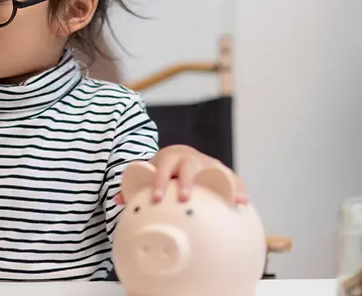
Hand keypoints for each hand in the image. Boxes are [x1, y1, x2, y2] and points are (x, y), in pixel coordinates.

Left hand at [116, 145, 246, 204]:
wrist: (182, 157)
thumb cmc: (164, 172)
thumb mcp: (150, 175)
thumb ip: (135, 187)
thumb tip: (118, 198)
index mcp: (170, 158)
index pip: (163, 167)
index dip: (159, 181)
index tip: (155, 197)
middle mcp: (190, 159)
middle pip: (188, 167)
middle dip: (186, 181)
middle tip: (184, 197)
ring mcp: (208, 164)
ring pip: (215, 171)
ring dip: (220, 185)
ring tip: (229, 201)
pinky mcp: (222, 172)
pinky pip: (232, 179)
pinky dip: (239, 189)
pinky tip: (243, 203)